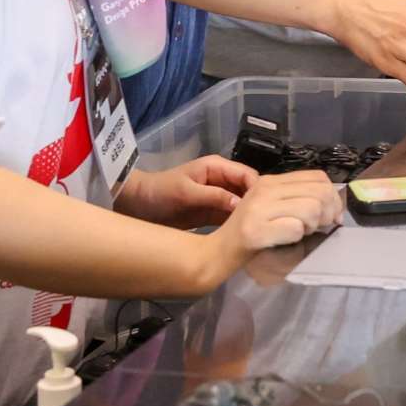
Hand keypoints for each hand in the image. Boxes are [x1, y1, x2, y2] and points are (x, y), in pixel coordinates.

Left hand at [117, 155, 255, 229]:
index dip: (259, 190)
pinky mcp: (213, 214)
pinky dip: (239, 225)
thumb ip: (214, 196)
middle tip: (267, 223)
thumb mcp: (186, 192)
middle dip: (258, 204)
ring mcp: (219, 198)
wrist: (138, 205)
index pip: (248, 175)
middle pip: (249, 190)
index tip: (267, 209)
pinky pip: (232, 218)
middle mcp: (223, 181)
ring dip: (250, 216)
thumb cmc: (161, 192)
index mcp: (218, 168)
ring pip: (243, 206)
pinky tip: (247, 237)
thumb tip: (242, 205)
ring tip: (261, 232)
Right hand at [206, 171, 342, 261]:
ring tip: (302, 232)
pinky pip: (295, 229)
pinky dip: (297, 237)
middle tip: (320, 227)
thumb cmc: (250, 230)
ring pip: (311, 209)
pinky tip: (287, 240)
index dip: (333, 196)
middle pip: (320, 193)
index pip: (318, 177)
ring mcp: (259, 209)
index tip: (332, 214)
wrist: (219, 250)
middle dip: (328, 213)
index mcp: (271, 180)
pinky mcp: (256, 231)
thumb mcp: (271, 205)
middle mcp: (265, 189)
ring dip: (313, 226)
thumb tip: (333, 205)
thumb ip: (296, 197)